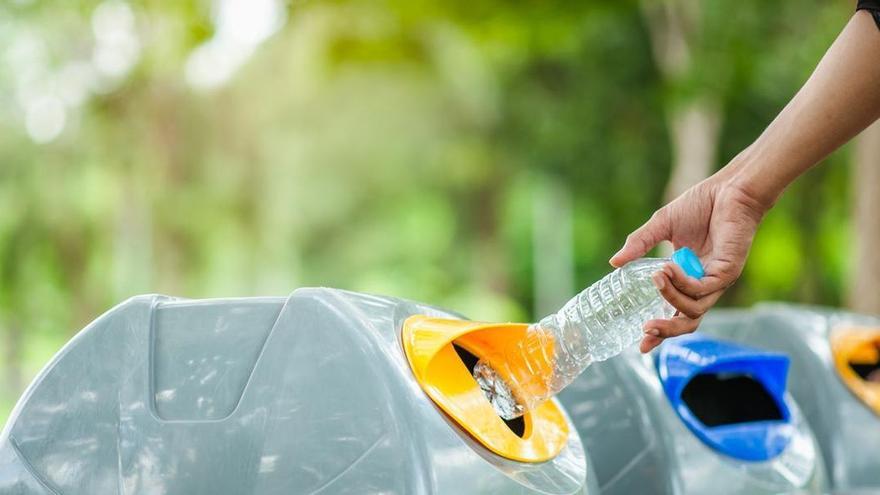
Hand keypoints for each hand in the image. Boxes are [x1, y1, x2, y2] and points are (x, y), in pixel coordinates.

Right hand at [609, 175, 767, 352]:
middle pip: (688, 321)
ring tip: (655, 277)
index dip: (659, 331)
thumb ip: (639, 244)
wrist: (730, 189)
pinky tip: (668, 267)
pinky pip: (701, 289)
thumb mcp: (661, 226)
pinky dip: (682, 282)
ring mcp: (717, 280)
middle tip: (645, 330)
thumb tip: (613, 262)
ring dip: (670, 297)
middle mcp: (704, 284)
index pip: (675, 312)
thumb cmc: (700, 205)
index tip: (641, 345)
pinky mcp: (727, 272)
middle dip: (666, 331)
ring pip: (694, 309)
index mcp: (689, 277)